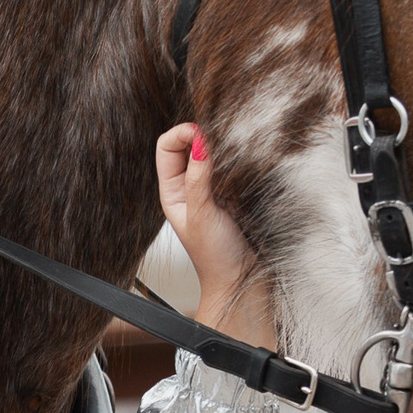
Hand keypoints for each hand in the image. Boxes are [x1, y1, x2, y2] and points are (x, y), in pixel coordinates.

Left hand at [155, 121, 275, 348]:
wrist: (242, 279)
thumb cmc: (216, 256)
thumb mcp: (202, 214)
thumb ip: (199, 179)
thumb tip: (199, 143)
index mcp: (172, 191)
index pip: (167, 147)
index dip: (182, 134)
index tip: (201, 133)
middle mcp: (189, 186)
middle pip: (188, 144)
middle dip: (201, 135)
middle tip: (220, 136)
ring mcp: (212, 188)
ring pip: (211, 152)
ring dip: (220, 145)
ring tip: (233, 148)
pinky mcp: (233, 192)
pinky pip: (232, 164)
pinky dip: (237, 156)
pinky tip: (245, 160)